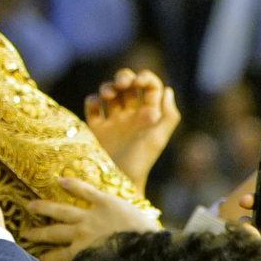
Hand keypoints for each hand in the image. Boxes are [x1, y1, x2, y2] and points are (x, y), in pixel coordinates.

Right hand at [25, 175, 162, 260]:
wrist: (151, 250)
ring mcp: (91, 217)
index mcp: (82, 254)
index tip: (33, 257)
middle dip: (38, 233)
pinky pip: (84, 191)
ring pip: (61, 211)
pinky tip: (59, 180)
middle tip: (24, 233)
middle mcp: (81, 235)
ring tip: (30, 205)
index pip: (58, 258)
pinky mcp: (104, 202)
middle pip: (54, 233)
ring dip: (45, 207)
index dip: (44, 258)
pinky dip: (72, 184)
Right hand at [82, 69, 179, 188]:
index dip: (145, 78)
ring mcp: (113, 122)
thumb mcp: (157, 138)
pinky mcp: (96, 129)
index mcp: (149, 116)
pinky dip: (92, 100)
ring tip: (107, 94)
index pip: (150, 88)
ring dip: (108, 86)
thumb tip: (167, 90)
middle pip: (128, 86)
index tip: (138, 81)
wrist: (115, 183)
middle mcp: (132, 116)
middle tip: (121, 84)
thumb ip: (168, 115)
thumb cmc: (139, 162)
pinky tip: (95, 105)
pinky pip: (93, 107)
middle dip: (124, 77)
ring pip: (109, 93)